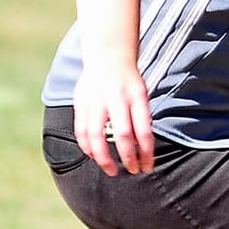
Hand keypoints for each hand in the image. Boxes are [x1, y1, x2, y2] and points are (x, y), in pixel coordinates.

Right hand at [74, 57, 154, 175]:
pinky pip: (81, 130)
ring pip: (97, 136)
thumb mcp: (142, 95)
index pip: (144, 132)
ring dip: (104, 158)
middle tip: (133, 171)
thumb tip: (142, 150)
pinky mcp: (81, 102)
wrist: (107, 57)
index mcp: (137, 97)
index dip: (146, 153)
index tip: (148, 167)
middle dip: (128, 158)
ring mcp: (96, 101)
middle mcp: (116, 99)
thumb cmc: (129, 81)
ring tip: (111, 170)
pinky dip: (87, 146)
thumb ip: (141, 119)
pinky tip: (93, 156)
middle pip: (122, 135)